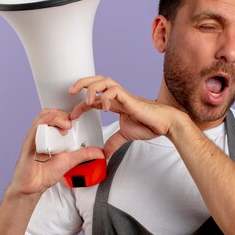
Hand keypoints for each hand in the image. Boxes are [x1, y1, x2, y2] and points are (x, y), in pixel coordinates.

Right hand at [9, 108, 104, 194]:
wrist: (33, 186)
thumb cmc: (46, 172)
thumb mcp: (70, 161)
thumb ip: (83, 154)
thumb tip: (100, 152)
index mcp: (52, 134)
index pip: (59, 115)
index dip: (69, 114)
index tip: (79, 120)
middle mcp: (43, 132)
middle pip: (52, 112)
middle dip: (64, 114)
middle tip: (72, 123)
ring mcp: (35, 136)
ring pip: (44, 116)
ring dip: (57, 118)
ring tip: (67, 126)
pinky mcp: (29, 141)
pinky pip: (36, 127)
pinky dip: (46, 125)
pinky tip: (56, 132)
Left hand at [69, 76, 183, 157]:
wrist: (164, 124)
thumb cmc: (148, 125)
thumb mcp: (125, 135)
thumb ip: (114, 142)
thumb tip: (105, 154)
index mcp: (114, 102)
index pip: (93, 98)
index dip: (80, 105)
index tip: (72, 116)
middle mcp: (117, 96)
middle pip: (96, 80)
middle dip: (81, 83)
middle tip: (70, 92)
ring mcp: (123, 95)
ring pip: (103, 80)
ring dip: (91, 88)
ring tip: (87, 102)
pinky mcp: (128, 98)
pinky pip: (114, 91)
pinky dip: (106, 97)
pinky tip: (105, 108)